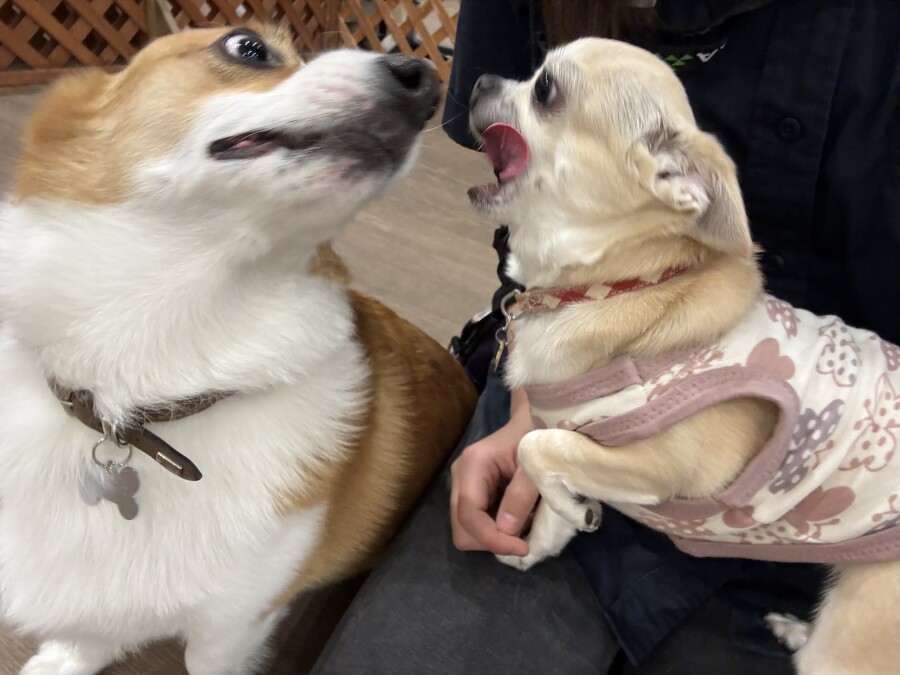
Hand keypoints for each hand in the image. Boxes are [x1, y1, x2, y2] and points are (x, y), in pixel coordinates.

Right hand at [450, 396, 539, 556]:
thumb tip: (505, 531)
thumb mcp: (536, 464)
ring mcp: (463, 484)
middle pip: (461, 527)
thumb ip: (521, 495)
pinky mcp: (471, 492)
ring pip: (466, 529)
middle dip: (491, 540)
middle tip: (523, 538)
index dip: (492, 538)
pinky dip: (494, 529)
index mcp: (473, 465)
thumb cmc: (538, 436)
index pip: (469, 514)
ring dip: (493, 536)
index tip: (522, 548)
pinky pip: (475, 523)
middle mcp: (460, 476)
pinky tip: (515, 517)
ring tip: (521, 524)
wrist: (535, 421)